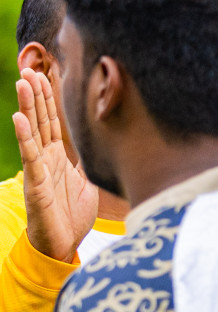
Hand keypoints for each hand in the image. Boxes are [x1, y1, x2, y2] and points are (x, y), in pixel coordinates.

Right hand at [13, 68, 96, 261]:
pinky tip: (19, 118)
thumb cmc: (72, 214)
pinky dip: (24, 137)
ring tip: (23, 82)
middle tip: (31, 67)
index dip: (51, 99)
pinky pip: (30, 157)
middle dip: (37, 94)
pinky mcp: (36, 184)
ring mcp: (39, 169)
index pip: (54, 121)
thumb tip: (105, 143)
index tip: (48, 73)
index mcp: (59, 156)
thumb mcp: (88, 181)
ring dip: (28, 106)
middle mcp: (47, 158)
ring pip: (33, 132)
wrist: (63, 244)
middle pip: (41, 120)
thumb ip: (89, 161)